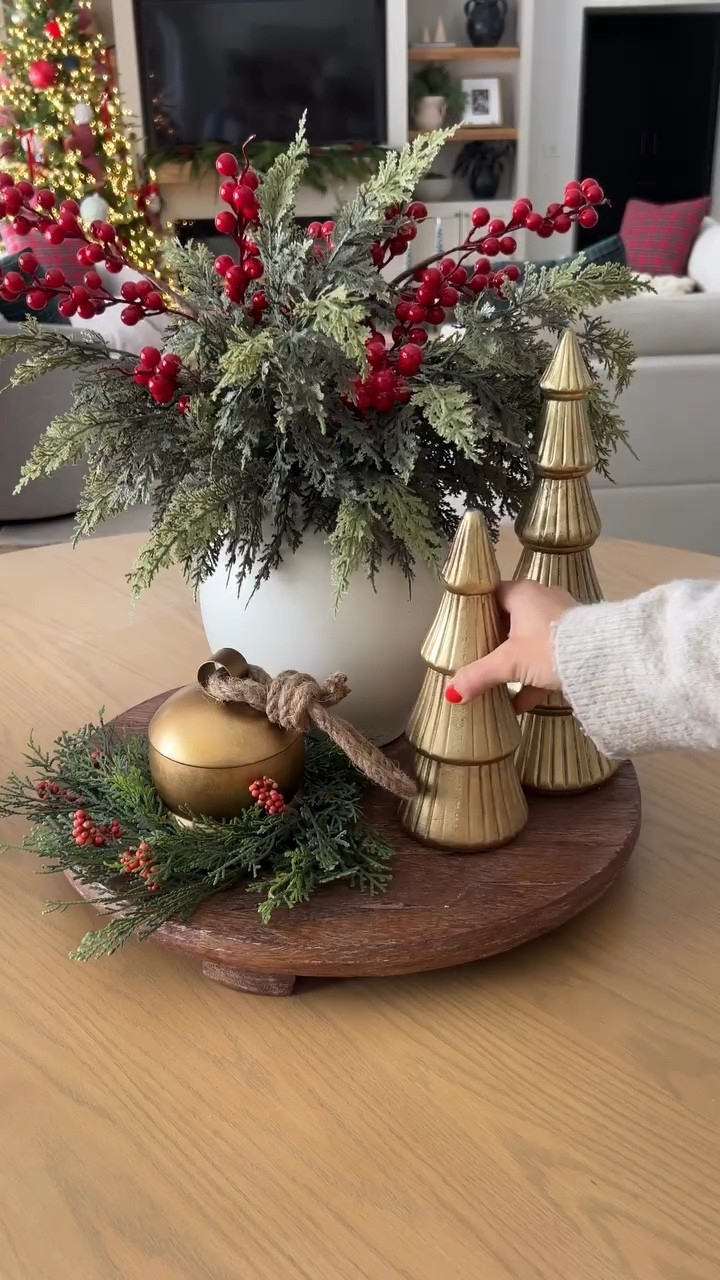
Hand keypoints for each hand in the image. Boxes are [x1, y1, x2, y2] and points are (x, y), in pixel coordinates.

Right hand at [446, 580, 574, 712]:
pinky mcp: (575, 642)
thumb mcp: (509, 663)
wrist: (606, 658)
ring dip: (514, 662)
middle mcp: (542, 600)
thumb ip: (478, 675)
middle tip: (475, 657)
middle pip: (509, 618)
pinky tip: (520, 704)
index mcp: (523, 594)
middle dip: (493, 640)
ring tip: (496, 682)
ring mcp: (561, 621)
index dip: (475, 609)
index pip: (492, 592)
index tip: (462, 627)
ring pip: (529, 640)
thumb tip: (450, 693)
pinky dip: (533, 678)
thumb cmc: (550, 647)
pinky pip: (547, 658)